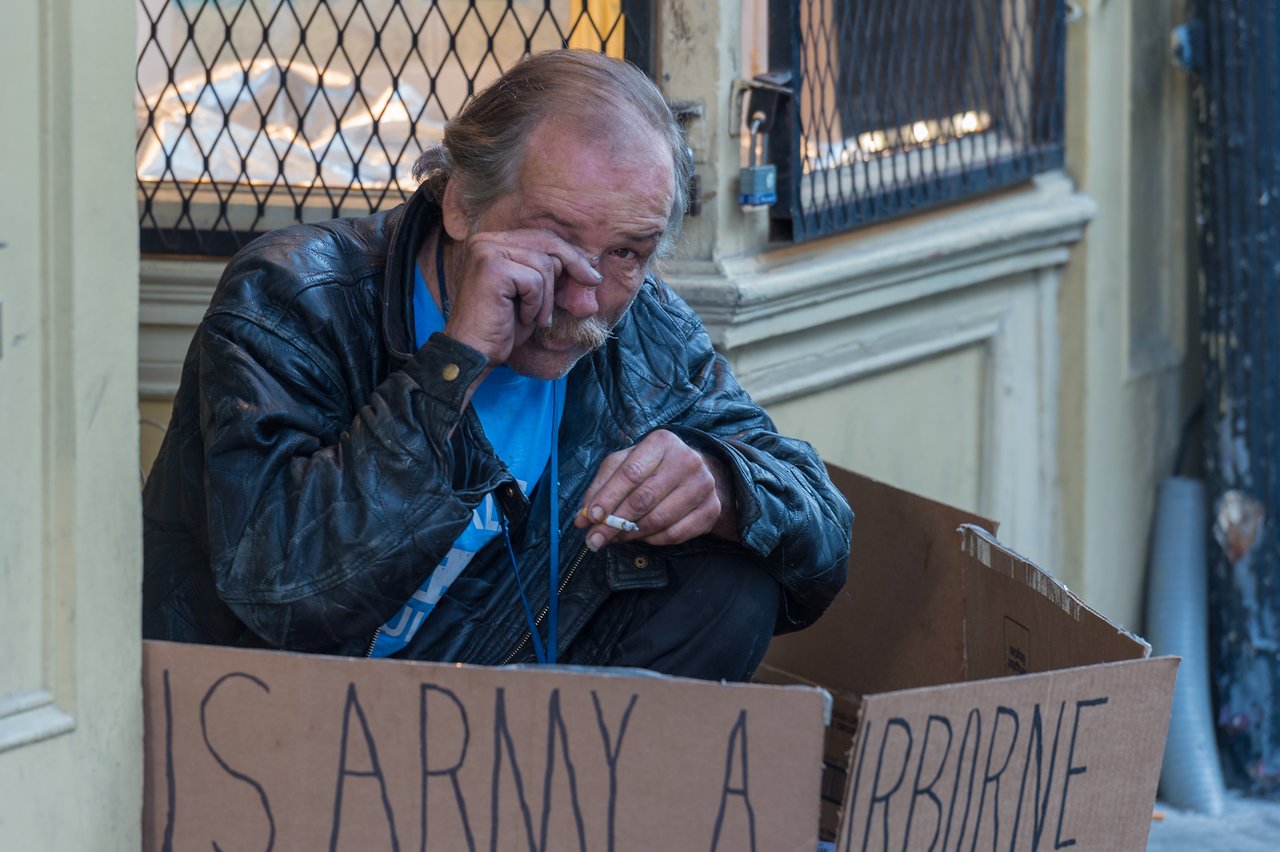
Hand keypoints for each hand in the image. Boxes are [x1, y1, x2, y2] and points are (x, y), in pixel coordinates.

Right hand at [442, 229, 599, 365]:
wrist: (474, 354)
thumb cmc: (502, 327)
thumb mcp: (533, 295)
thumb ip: (550, 273)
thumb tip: (588, 263)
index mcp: (493, 242)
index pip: (541, 236)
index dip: (570, 253)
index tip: (592, 271)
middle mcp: (485, 241)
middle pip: (546, 241)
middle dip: (573, 264)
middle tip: (593, 283)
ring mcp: (486, 252)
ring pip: (544, 264)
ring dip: (546, 297)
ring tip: (532, 317)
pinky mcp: (491, 268)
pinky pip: (534, 281)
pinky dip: (535, 304)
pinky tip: (521, 318)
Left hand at [574, 430, 739, 550]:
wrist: (698, 473)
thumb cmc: (653, 468)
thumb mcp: (624, 465)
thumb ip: (600, 488)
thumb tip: (583, 518)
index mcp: (662, 442)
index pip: (631, 473)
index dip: (608, 497)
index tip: (591, 517)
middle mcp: (687, 460)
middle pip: (644, 499)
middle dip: (614, 524)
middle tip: (595, 539)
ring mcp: (703, 485)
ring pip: (659, 520)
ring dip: (632, 535)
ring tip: (616, 538)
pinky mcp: (711, 509)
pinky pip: (676, 534)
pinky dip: (653, 540)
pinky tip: (642, 537)